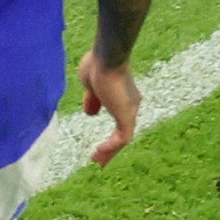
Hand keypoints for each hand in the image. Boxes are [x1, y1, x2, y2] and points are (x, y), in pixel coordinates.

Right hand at [75, 47, 143, 161]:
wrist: (108, 57)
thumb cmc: (98, 64)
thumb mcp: (90, 85)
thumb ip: (92, 100)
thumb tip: (90, 113)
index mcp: (122, 97)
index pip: (117, 118)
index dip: (108, 130)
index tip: (98, 141)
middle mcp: (130, 105)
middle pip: (122, 132)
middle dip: (111, 147)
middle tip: (99, 158)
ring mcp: (130, 111)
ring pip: (122, 138)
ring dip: (110, 151)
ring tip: (97, 161)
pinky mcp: (127, 117)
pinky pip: (122, 139)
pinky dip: (111, 147)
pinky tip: (98, 152)